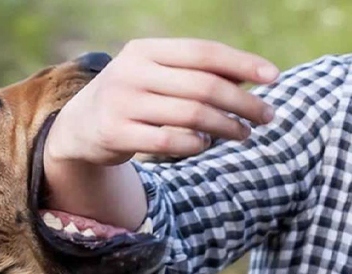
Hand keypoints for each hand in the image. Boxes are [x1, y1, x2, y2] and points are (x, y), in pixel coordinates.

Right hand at [43, 39, 279, 228]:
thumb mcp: (154, 75)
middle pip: (203, 86)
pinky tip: (204, 145)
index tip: (274, 78)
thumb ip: (193, 73)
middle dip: (243, 102)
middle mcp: (131, 73)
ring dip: (227, 126)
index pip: (203, 52)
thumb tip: (252, 78)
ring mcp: (121, 103)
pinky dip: (195, 145)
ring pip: (191, 115)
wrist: (78, 127)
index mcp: (144, 50)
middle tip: (267, 116)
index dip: (242, 64)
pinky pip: (170, 141)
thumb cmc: (131, 97)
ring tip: (244, 133)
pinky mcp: (115, 134)